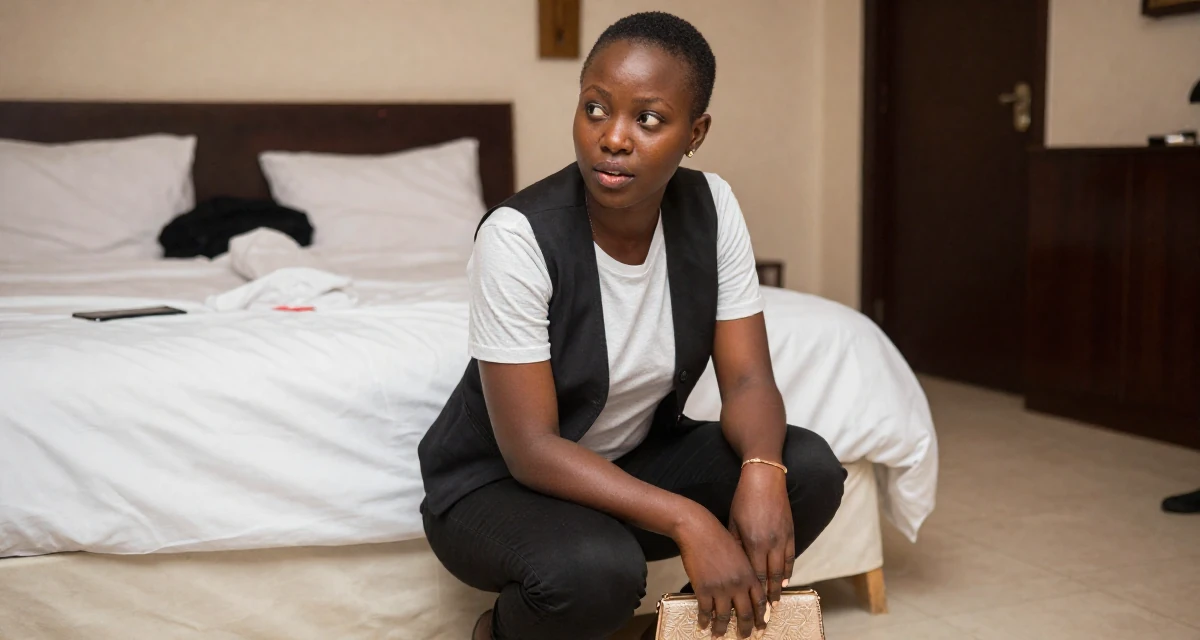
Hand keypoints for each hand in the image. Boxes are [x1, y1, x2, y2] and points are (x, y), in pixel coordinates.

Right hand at [674, 504, 766, 638]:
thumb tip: (746, 589)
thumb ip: (745, 572)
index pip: (760, 602)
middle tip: (744, 637)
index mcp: (749, 574)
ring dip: (722, 630)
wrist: (699, 531)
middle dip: (745, 629)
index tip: (761, 627)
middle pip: (745, 614)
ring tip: (719, 637)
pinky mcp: (703, 589)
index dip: (761, 617)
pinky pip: (705, 611)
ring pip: (724, 617)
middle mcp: (738, 584)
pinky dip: (704, 621)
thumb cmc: (719, 538)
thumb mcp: (740, 554)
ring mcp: (721, 588)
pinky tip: (703, 625)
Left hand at [729, 464, 794, 606]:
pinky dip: (788, 570)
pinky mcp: (790, 532)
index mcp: (753, 542)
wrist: (764, 479)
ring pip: (783, 569)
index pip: (756, 575)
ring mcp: (783, 538)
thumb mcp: (733, 522)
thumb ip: (735, 545)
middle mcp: (770, 543)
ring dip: (779, 586)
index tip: (754, 605)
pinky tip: (785, 580)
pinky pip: (791, 556)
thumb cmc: (743, 500)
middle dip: (769, 595)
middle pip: (771, 577)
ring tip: (776, 600)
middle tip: (767, 611)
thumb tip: (736, 565)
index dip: (756, 592)